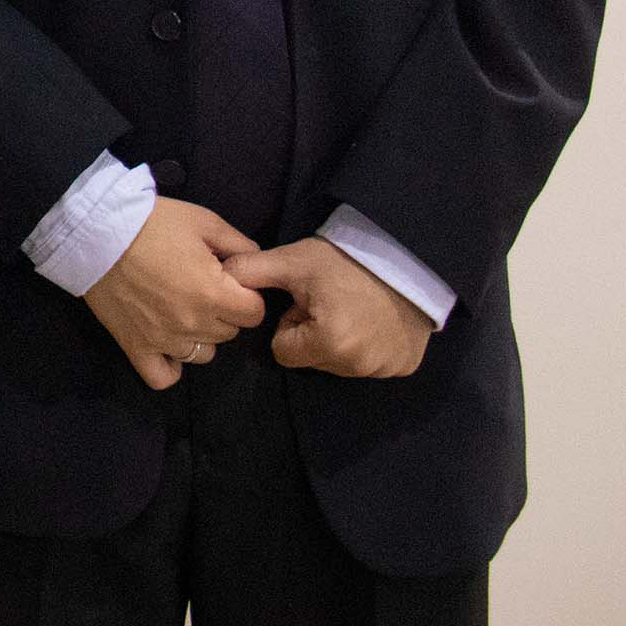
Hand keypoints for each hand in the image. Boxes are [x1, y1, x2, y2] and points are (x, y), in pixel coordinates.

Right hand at [82, 198, 266, 388]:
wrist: (95, 232)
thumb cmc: (152, 223)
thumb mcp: (203, 221)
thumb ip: (239, 245)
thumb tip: (256, 263)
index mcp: (214, 294)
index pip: (255, 313)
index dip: (246, 295)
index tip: (228, 281)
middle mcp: (193, 324)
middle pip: (229, 332)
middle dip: (223, 312)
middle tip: (201, 288)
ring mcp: (164, 339)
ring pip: (203, 354)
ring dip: (199, 335)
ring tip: (182, 311)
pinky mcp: (136, 347)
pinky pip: (162, 377)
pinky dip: (170, 367)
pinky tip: (169, 346)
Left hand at [222, 237, 433, 378]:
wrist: (408, 256)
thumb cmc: (346, 259)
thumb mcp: (294, 262)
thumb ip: (249, 271)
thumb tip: (217, 277)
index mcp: (328, 344)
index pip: (283, 352)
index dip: (290, 325)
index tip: (307, 302)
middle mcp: (358, 366)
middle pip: (312, 360)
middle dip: (314, 334)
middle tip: (332, 301)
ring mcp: (386, 369)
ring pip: (340, 364)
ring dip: (340, 341)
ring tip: (353, 307)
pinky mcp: (405, 366)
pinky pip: (372, 364)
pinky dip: (369, 345)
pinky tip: (374, 318)